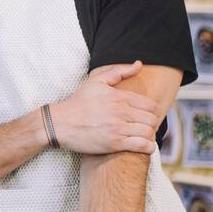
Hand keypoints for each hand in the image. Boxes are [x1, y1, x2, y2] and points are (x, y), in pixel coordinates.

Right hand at [46, 61, 160, 154]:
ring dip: (150, 136)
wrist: (59, 123)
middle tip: (145, 127)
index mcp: (119, 96)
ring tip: (144, 137)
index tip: (146, 116)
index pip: (150, 105)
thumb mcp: (96, 81)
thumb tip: (139, 64)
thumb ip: (119, 71)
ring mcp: (118, 128)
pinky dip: (148, 147)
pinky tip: (144, 146)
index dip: (152, 112)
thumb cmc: (78, 102)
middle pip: (152, 119)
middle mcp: (121, 111)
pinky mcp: (114, 143)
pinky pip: (141, 145)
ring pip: (148, 132)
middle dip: (152, 124)